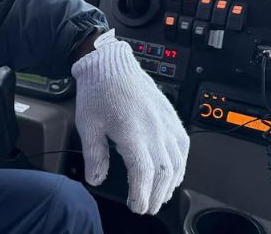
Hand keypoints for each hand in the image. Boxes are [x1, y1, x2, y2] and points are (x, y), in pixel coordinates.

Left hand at [71, 29, 189, 214]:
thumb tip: (96, 179)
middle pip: (163, 173)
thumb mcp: (87, 124)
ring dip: (170, 183)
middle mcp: (155, 130)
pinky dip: (180, 164)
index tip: (137, 206)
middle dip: (156, 195)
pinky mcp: (172, 117)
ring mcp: (166, 124)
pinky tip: (173, 173)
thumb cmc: (98, 91)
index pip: (144, 174)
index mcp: (133, 133)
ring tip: (160, 196)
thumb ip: (94, 155)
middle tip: (147, 207)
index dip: (142, 195)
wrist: (111, 64)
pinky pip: (183, 146)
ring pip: (177, 162)